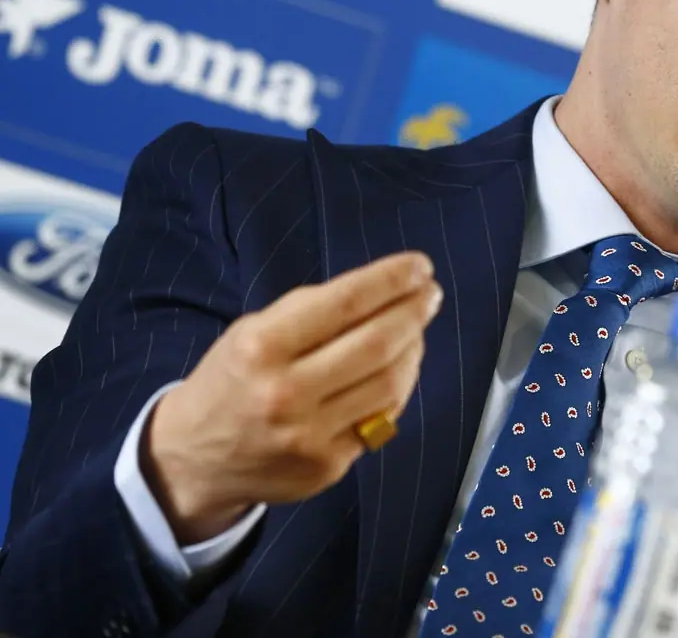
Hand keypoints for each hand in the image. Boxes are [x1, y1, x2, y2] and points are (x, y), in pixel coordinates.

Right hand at [141, 250, 442, 543]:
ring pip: (390, 384)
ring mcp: (309, 436)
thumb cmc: (234, 379)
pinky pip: (382, 419)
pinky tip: (399, 369)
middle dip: (413, 313)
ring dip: (414, 349)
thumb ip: (313, 310)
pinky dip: (398, 388)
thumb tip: (386, 288)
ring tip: (415, 329)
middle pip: (377, 344)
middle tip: (429, 294)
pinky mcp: (327, 467)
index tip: (420, 266)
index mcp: (261, 348)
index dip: (391, 280)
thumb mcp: (253, 330)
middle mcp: (285, 394)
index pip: (346, 303)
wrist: (192, 460)